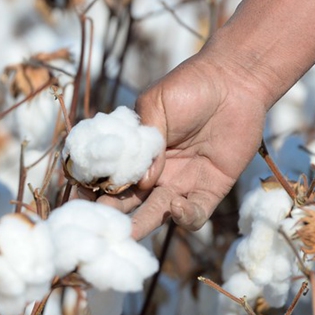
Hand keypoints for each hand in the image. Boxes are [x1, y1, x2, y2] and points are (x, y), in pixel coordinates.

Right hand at [96, 52, 268, 238]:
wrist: (233, 81)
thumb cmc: (190, 87)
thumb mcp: (155, 105)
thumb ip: (146, 141)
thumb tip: (142, 180)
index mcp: (137, 153)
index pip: (111, 177)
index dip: (95, 189)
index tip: (81, 197)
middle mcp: (156, 173)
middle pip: (130, 202)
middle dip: (113, 215)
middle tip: (101, 225)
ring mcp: (182, 183)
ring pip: (158, 214)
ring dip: (142, 226)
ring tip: (129, 234)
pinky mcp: (210, 189)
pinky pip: (195, 215)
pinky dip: (184, 217)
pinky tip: (177, 205)